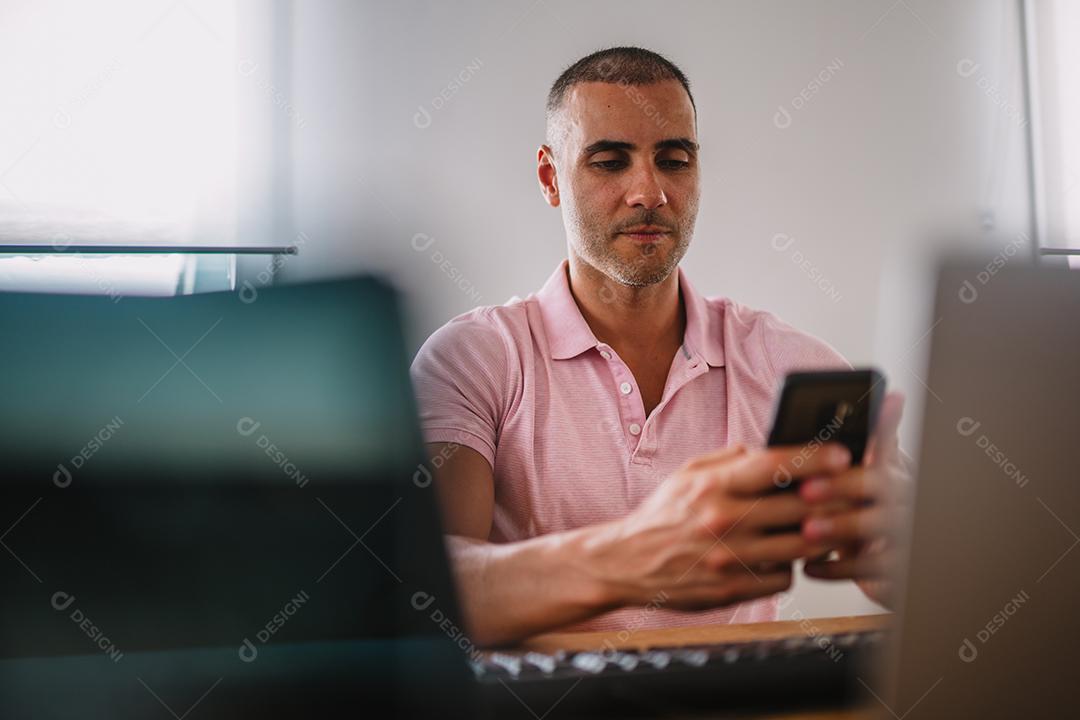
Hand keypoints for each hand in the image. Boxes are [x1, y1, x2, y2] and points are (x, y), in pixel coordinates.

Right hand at [583, 442, 852, 610]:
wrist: (628, 562)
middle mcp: (723, 520)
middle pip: (798, 506)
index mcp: (713, 485)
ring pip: (800, 545)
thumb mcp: (688, 473)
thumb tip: (772, 448)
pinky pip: (783, 576)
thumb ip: (730, 459)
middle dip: (832, 497)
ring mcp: (729, 558)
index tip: (843, 455)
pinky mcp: (732, 588)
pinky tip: (783, 555)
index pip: (775, 465)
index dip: (815, 458)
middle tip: (851, 492)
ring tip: (824, 524)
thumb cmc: (663, 515)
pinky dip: (789, 566)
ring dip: (818, 534)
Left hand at [797, 392, 912, 605]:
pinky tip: (809, 567)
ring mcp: (909, 532)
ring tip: (806, 530)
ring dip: (839, 526)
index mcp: (893, 472)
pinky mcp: (902, 567)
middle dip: (840, 486)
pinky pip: (873, 567)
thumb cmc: (856, 519)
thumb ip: (832, 466)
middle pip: (881, 483)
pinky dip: (837, 568)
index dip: (863, 440)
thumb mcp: (848, 490)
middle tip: (805, 491)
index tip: (830, 447)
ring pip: (880, 525)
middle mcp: (907, 497)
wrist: (882, 570)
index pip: (882, 448)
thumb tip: (795, 441)